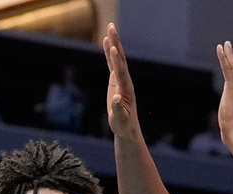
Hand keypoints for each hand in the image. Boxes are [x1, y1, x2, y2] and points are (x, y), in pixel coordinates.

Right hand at [103, 23, 140, 137]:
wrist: (126, 127)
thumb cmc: (123, 125)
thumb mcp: (119, 120)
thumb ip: (117, 110)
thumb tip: (115, 99)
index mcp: (126, 89)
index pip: (121, 72)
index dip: (116, 60)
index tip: (113, 48)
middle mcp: (125, 81)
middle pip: (120, 58)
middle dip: (116, 43)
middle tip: (112, 27)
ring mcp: (121, 79)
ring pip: (117, 58)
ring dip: (113, 43)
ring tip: (110, 28)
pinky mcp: (116, 81)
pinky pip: (112, 64)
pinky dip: (109, 53)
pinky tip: (107, 43)